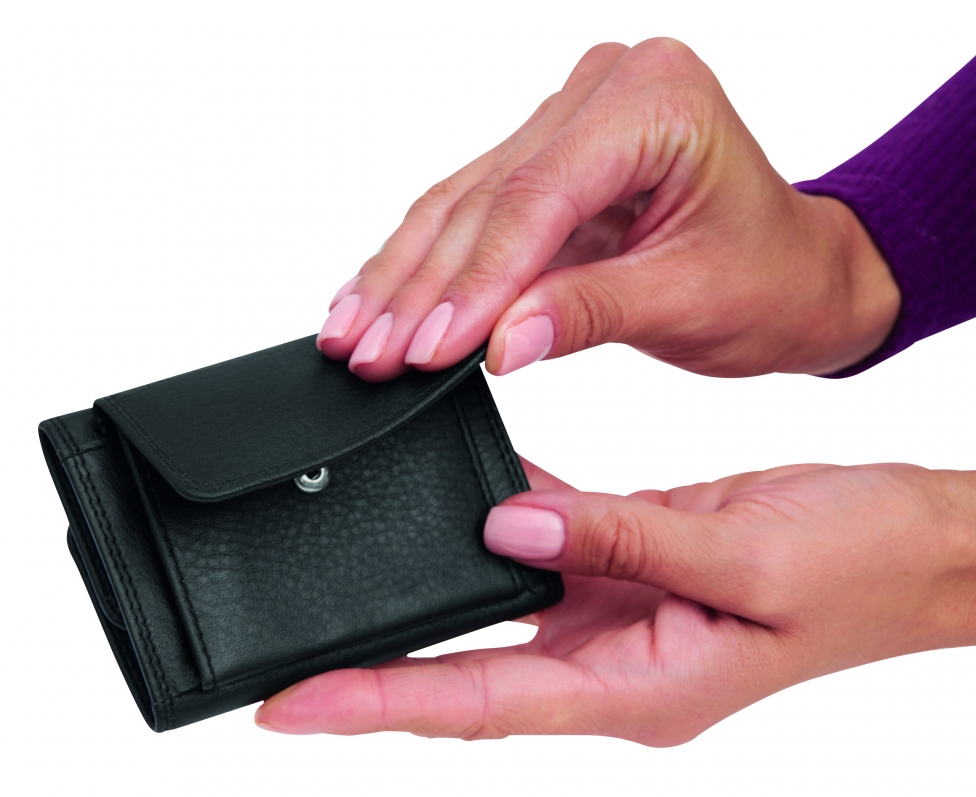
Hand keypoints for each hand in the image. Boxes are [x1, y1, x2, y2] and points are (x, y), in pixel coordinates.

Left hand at [255, 460, 975, 744]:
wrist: (919, 544)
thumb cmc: (862, 568)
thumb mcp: (744, 558)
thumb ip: (621, 542)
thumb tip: (506, 525)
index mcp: (640, 689)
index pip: (483, 703)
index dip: (381, 707)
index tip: (292, 710)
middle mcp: (613, 660)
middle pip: (470, 670)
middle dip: (378, 669)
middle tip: (285, 660)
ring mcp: (618, 612)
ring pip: (501, 605)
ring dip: (432, 590)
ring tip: (345, 576)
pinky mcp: (630, 562)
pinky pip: (550, 539)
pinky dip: (501, 514)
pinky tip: (457, 486)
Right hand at [316, 38, 899, 382]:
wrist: (798, 274)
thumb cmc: (771, 277)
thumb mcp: (688, 298)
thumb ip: (589, 311)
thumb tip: (498, 345)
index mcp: (653, 100)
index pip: (534, 198)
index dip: (473, 284)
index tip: (423, 351)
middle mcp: (602, 92)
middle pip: (484, 200)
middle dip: (420, 289)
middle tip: (364, 353)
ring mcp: (568, 123)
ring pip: (460, 207)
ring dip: (402, 279)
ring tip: (349, 336)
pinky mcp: (546, 162)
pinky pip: (470, 216)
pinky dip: (422, 268)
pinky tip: (372, 299)